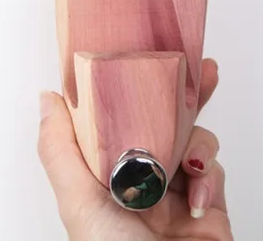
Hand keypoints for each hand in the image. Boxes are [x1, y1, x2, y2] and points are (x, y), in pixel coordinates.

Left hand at [37, 59, 231, 240]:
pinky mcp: (208, 204)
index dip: (131, 87)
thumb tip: (47, 100)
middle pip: (162, 121)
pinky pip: (214, 170)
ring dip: (196, 142)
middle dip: (183, 95)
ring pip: (193, 139)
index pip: (117, 117)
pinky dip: (210, 176)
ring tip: (188, 162)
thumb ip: (60, 150)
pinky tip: (199, 197)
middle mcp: (139, 179)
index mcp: (104, 174)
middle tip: (198, 70)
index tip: (143, 57)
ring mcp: (174, 191)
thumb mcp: (78, 202)